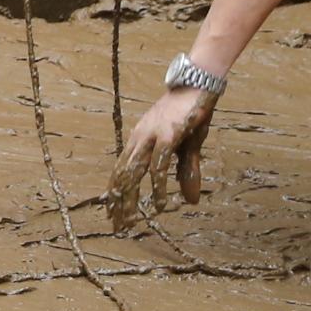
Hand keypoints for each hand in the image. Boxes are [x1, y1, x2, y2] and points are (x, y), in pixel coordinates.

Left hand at [109, 83, 217, 222]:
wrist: (199, 83)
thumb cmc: (191, 113)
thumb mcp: (189, 148)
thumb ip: (186, 173)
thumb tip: (190, 201)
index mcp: (139, 139)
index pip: (121, 170)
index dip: (115, 193)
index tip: (111, 214)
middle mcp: (140, 138)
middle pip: (122, 175)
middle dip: (118, 203)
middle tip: (117, 227)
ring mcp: (152, 136)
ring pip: (134, 173)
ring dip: (130, 200)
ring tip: (130, 222)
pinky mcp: (168, 136)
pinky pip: (158, 167)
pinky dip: (157, 188)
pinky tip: (159, 204)